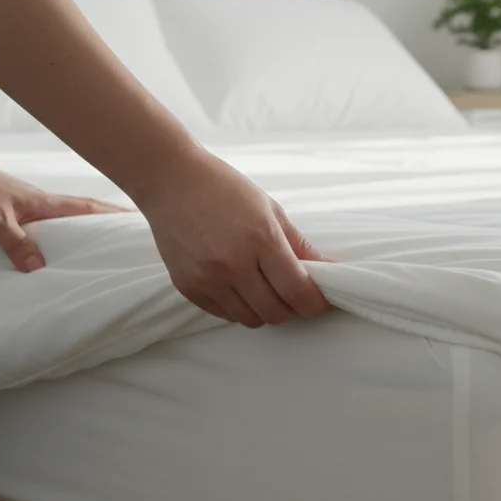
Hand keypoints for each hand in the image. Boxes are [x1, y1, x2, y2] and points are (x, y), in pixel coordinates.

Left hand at [0, 153, 127, 271]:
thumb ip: (16, 242)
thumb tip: (39, 267)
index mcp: (47, 203)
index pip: (90, 208)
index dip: (116, 215)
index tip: (141, 221)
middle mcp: (45, 203)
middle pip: (86, 212)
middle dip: (110, 222)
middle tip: (131, 237)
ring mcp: (32, 206)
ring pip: (68, 219)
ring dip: (87, 228)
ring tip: (102, 246)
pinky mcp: (18, 211)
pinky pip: (49, 224)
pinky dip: (62, 233)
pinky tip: (57, 246)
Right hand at [134, 146, 331, 327]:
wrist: (171, 181)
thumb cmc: (225, 189)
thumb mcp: (271, 210)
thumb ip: (300, 246)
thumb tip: (329, 271)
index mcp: (260, 238)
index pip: (297, 290)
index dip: (315, 304)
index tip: (320, 302)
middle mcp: (233, 262)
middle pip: (276, 312)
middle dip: (291, 307)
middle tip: (290, 291)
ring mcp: (207, 278)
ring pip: (250, 319)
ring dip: (264, 310)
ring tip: (263, 286)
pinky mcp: (187, 287)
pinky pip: (224, 315)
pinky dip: (238, 307)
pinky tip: (238, 285)